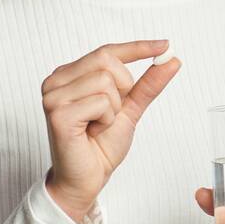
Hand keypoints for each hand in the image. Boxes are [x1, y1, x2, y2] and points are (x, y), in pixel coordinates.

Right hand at [43, 39, 179, 217]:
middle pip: (108, 61)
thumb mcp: (129, 108)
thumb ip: (147, 84)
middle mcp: (56, 80)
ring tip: (98, 125)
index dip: (138, 47)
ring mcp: (54, 96)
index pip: (106, 51)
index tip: (165, 44)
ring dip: (114, 108)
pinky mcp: (58, 114)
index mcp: (69, 75)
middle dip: (123, 88)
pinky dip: (107, 120)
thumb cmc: (100, 145)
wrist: (86, 179)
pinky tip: (92, 132)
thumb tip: (170, 60)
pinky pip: (101, 102)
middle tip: (110, 113)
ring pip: (106, 82)